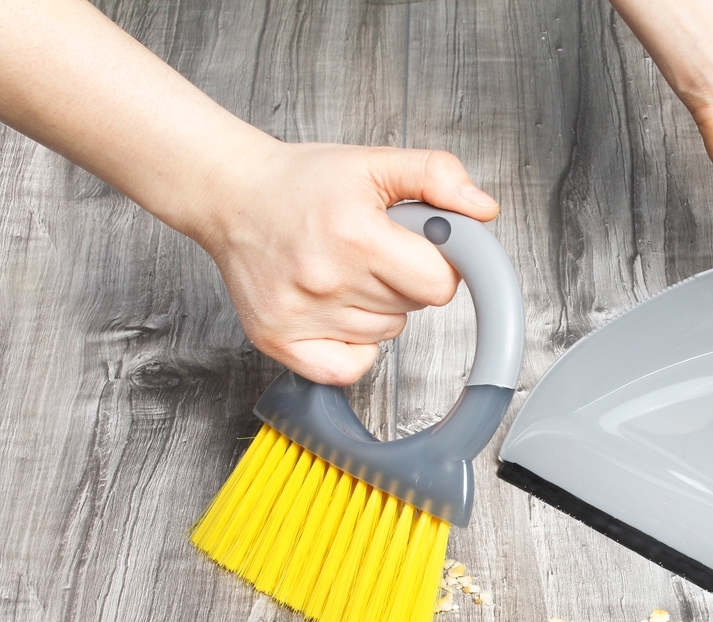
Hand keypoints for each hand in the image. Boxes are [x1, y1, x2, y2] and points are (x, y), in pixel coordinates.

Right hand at [195, 141, 498, 384]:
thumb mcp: (374, 162)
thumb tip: (482, 209)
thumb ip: (436, 175)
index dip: (437, 264)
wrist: (230, 194)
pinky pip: (349, 368)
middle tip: (370, 249)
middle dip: (404, 280)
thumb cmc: (300, 182)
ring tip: (343, 269)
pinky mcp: (279, 340)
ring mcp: (300, 315)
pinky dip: (353, 347)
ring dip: (376, 308)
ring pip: (385, 334)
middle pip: (413, 309)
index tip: (416, 246)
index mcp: (355, 235)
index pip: (438, 284)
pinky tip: (337, 311)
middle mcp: (326, 280)